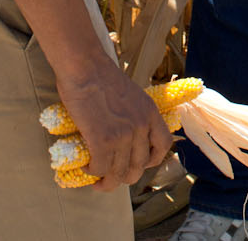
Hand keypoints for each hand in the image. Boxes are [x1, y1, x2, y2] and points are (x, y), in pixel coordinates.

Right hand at [58, 65, 172, 189]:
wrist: (84, 67)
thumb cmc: (101, 76)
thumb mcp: (131, 95)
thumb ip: (134, 115)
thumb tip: (126, 133)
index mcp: (150, 113)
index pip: (163, 146)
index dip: (152, 161)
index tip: (138, 164)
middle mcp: (141, 127)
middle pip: (139, 167)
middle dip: (125, 176)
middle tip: (112, 176)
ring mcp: (123, 135)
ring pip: (119, 173)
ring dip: (107, 181)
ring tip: (96, 179)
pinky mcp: (102, 141)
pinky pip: (100, 168)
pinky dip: (93, 172)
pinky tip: (86, 167)